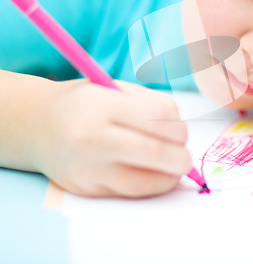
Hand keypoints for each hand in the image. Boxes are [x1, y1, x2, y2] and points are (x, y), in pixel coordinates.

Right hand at [33, 79, 190, 197]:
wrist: (39, 125)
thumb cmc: (87, 103)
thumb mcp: (116, 89)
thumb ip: (150, 105)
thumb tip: (183, 132)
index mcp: (103, 105)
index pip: (158, 117)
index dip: (179, 127)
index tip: (181, 131)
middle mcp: (92, 137)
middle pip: (153, 152)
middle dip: (180, 157)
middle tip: (185, 156)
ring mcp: (88, 167)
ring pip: (144, 181)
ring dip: (170, 176)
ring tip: (174, 166)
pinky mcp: (87, 189)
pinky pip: (130, 193)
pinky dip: (152, 185)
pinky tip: (156, 174)